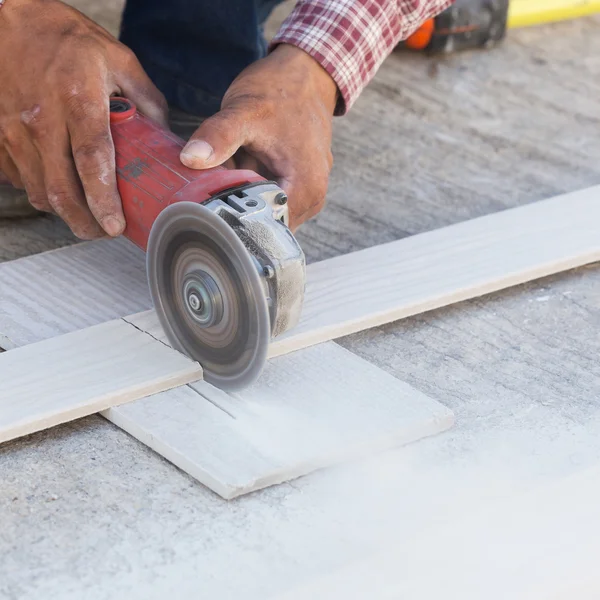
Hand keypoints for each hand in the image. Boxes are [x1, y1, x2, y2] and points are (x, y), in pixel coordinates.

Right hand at [0, 0, 166, 238]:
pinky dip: (40, 191)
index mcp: (78, 100)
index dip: (104, 200)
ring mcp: (13, 129)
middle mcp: (41, 119)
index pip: (92, 162)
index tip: (115, 225)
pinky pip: (19, 179)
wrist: (8, 16)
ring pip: (38, 191)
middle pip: (61, 190)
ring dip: (64, 211)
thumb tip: (166, 138)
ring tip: (86, 214)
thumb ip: (147, 101)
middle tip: (103, 232)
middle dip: (84, 222)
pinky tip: (59, 187)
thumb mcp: (119, 60)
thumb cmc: (66, 39)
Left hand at [180, 44, 336, 229]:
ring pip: (265, 211)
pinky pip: (268, 197)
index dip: (236, 222)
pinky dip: (248, 188)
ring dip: (241, 199)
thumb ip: (218, 136)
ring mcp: (306, 192)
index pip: (268, 228)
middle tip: (208, 192)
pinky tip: (236, 167)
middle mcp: (312, 197)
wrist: (305, 73)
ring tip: (224, 174)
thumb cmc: (280, 90)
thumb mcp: (244, 110)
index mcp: (306, 187)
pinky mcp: (297, 184)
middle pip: (265, 223)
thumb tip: (190, 159)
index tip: (208, 212)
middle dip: (236, 210)